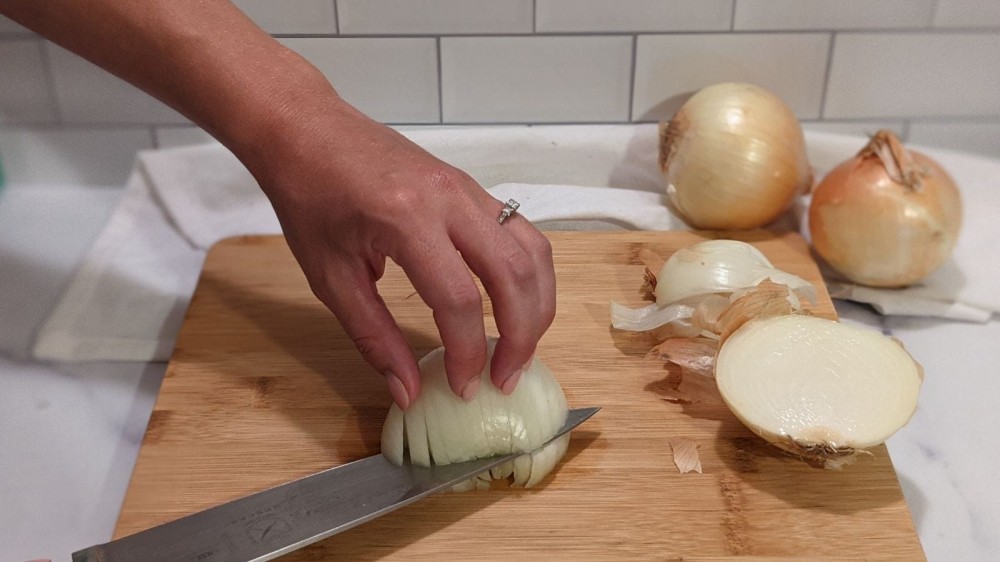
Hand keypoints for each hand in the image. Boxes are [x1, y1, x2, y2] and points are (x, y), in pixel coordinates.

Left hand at [252, 99, 555, 408]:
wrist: (307, 130)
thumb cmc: (308, 197)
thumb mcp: (330, 277)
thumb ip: (373, 337)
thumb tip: (408, 390)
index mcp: (407, 219)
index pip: (459, 299)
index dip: (468, 353)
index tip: (463, 387)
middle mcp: (449, 198)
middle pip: (514, 275)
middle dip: (521, 336)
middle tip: (506, 378)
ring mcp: (468, 188)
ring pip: (532, 251)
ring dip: (538, 304)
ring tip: (521, 346)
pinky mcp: (472, 187)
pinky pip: (521, 232)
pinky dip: (529, 274)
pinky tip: (516, 304)